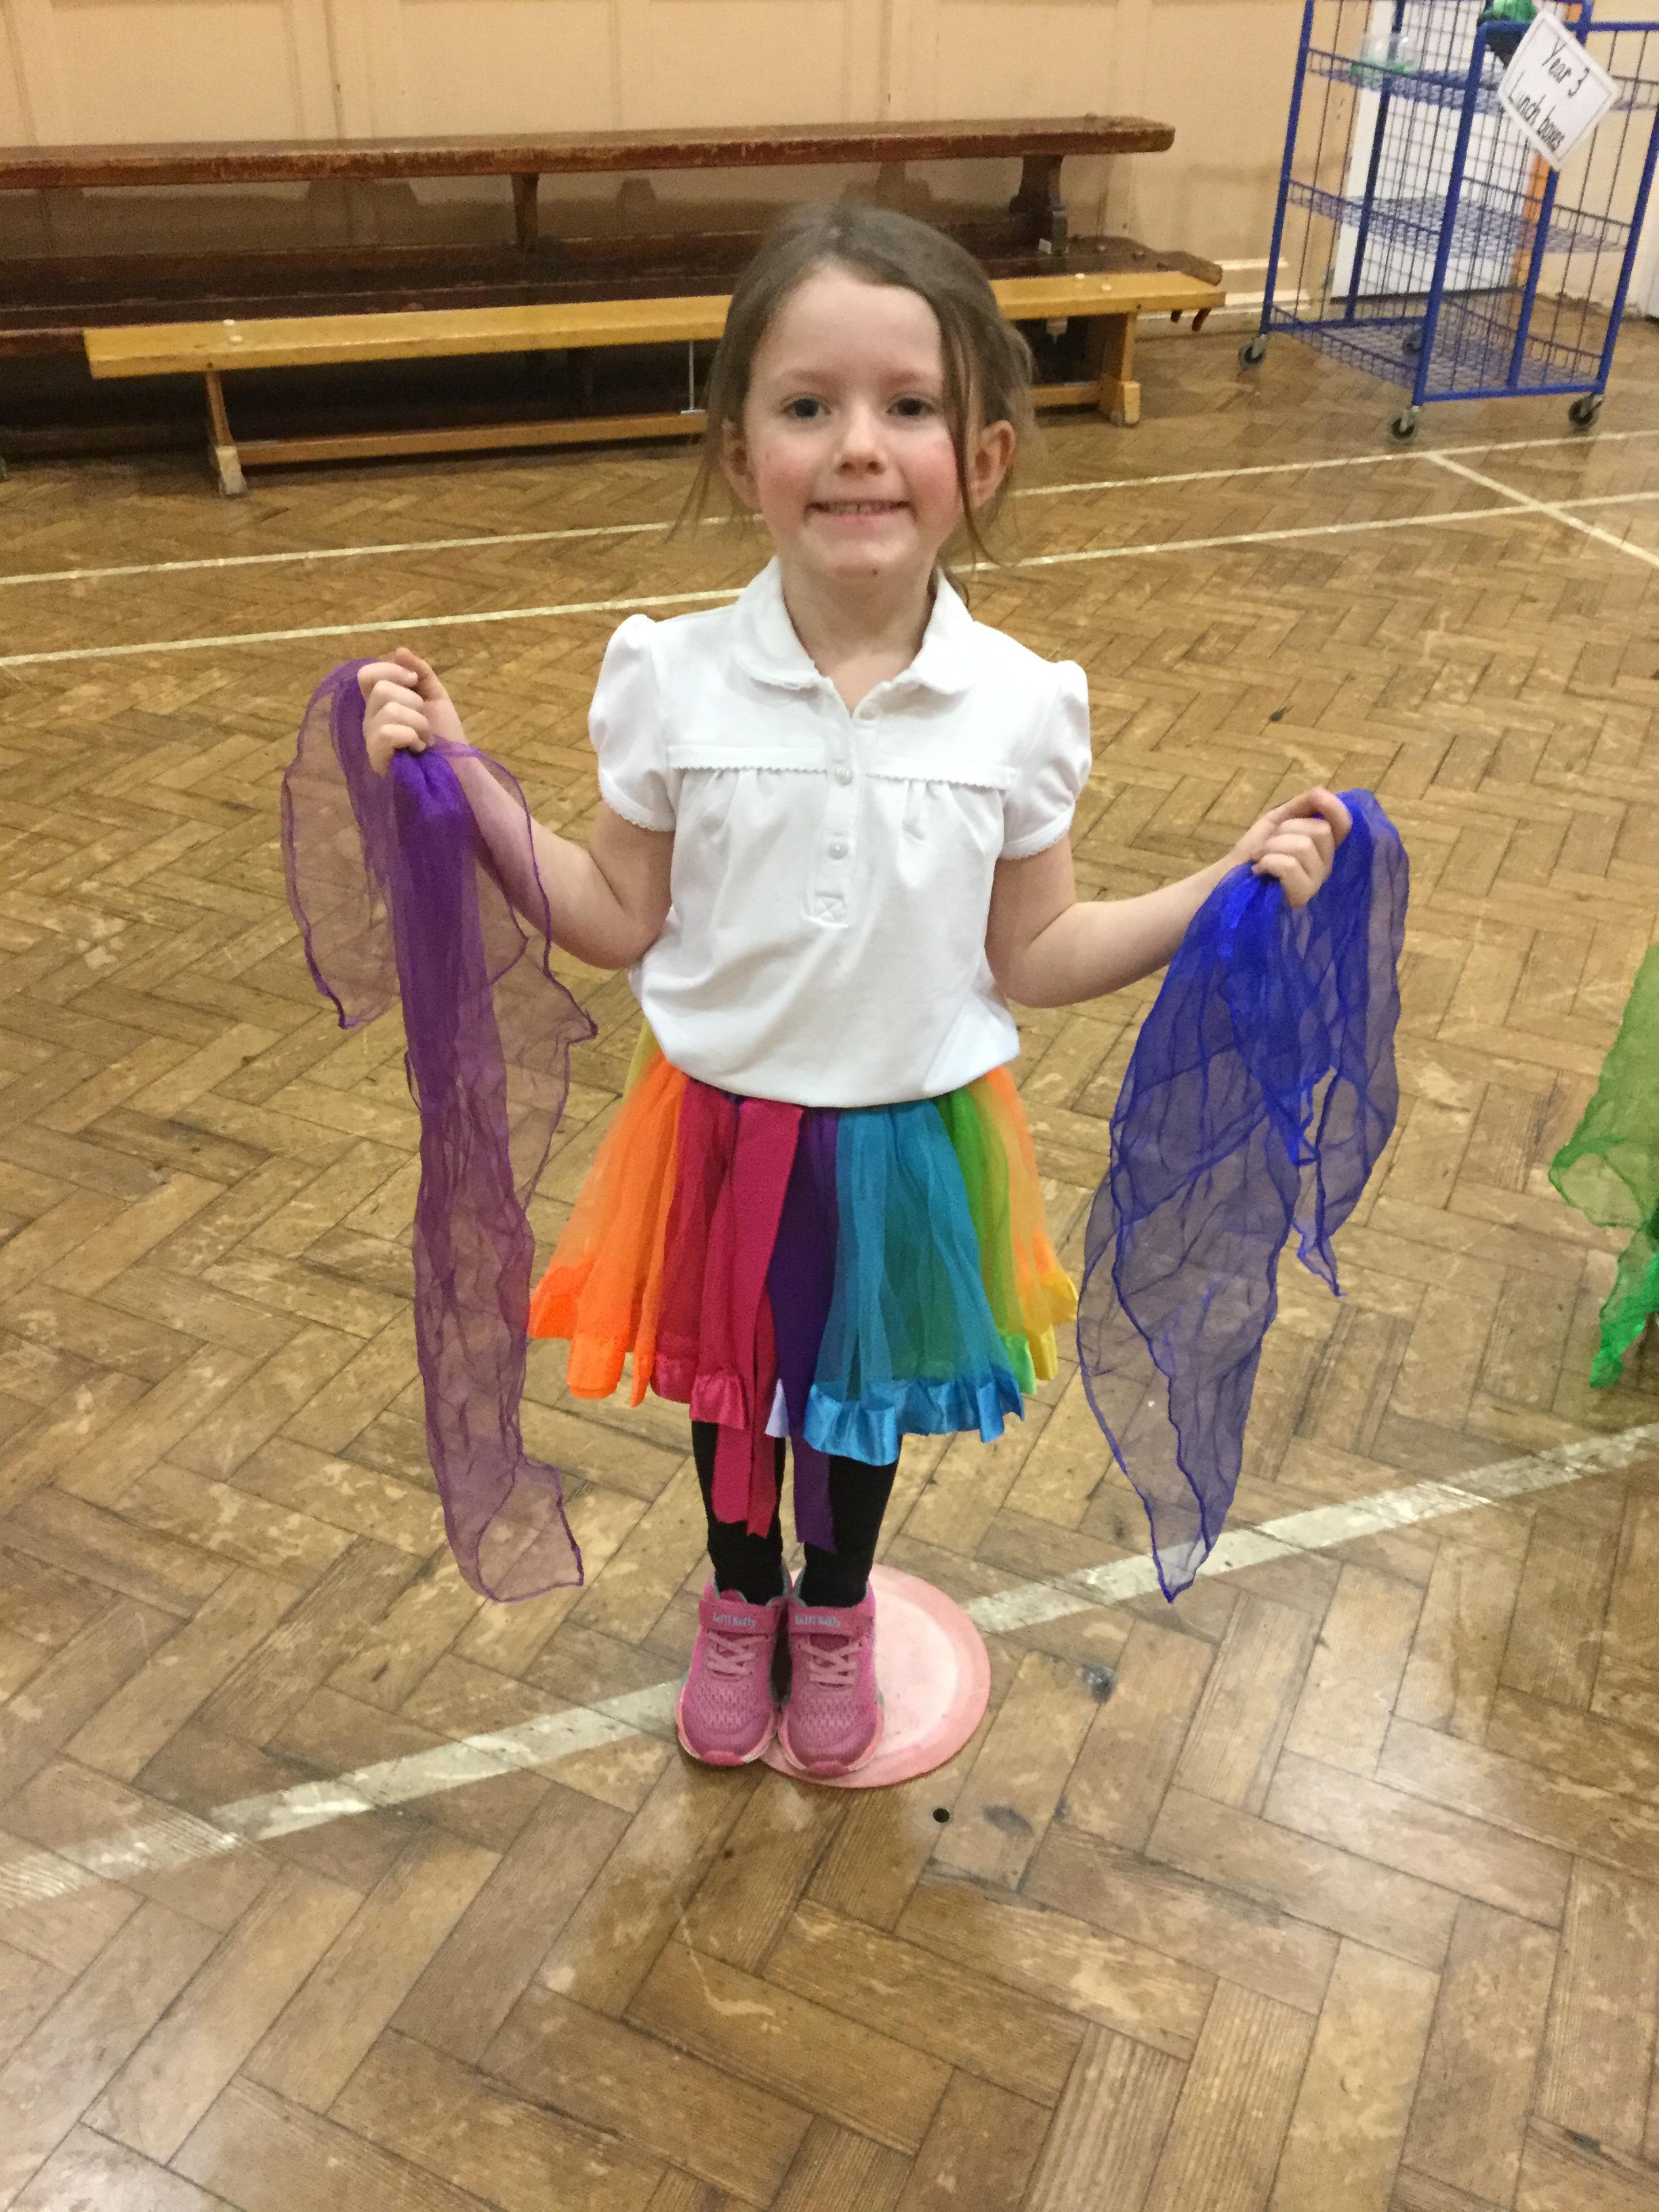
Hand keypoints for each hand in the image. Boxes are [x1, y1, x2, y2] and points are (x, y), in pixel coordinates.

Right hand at [357, 648, 467, 775]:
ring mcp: (371, 739)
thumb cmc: (445, 735)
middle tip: (425, 723)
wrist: (458, 769)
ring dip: (418, 723)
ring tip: (425, 739)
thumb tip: (399, 650)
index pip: (367, 675)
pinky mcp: (376, 758)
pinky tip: (418, 749)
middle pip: (381, 690)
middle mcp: (370, 718)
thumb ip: (420, 672)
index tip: (414, 681)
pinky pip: (389, 732)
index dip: (391, 671)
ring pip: (390, 709)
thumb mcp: (436, 697)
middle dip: (413, 703)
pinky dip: (411, 737)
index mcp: (380, 703)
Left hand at [1228, 789, 1351, 908]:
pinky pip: (1289, 865)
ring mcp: (1316, 882)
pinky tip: (1259, 870)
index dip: (1334, 807)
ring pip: (1303, 846)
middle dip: (1287, 828)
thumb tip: (1321, 791)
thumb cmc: (1254, 851)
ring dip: (1272, 846)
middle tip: (1268, 843)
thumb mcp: (1275, 822)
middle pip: (1321, 830)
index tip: (1316, 797)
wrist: (1228, 878)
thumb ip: (1299, 806)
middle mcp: (1326, 864)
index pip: (1344, 824)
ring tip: (1260, 858)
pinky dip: (1268, 861)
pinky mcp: (1301, 895)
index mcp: (1322, 846)